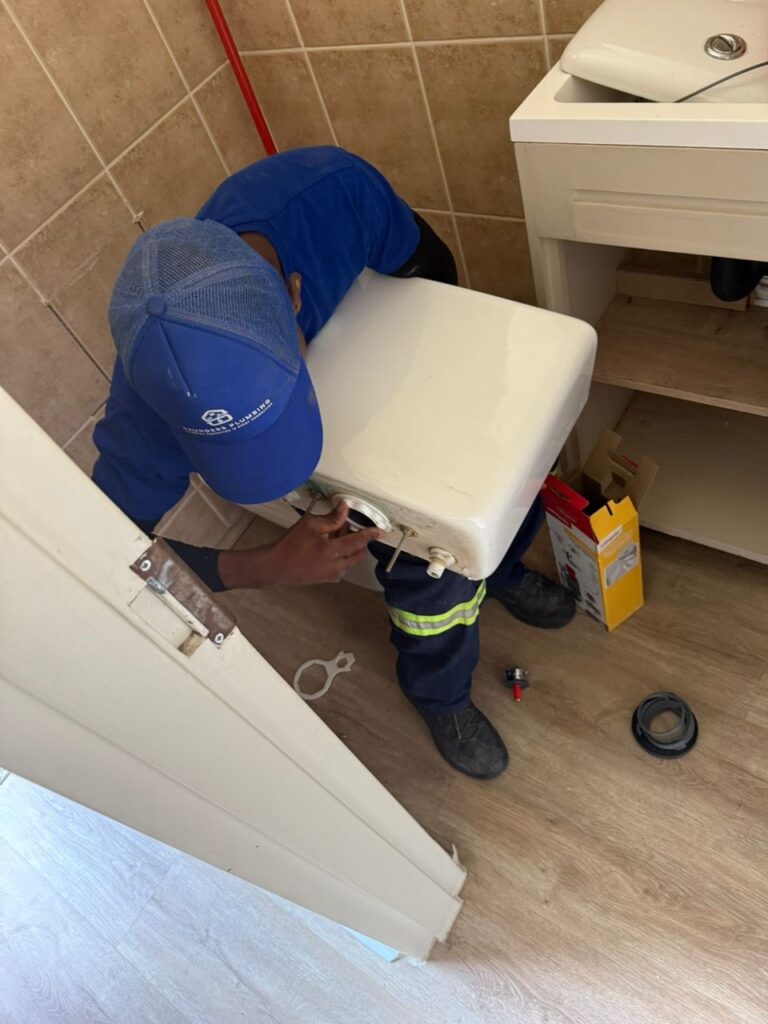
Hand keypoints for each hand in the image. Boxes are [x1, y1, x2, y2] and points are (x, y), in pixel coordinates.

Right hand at [216, 502, 382, 588]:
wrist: (275, 567)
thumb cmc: (291, 544)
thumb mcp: (311, 525)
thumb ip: (331, 518)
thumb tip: (345, 508)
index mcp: (334, 552)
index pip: (358, 541)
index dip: (370, 534)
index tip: (381, 531)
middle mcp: (337, 566)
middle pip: (357, 553)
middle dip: (356, 540)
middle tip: (344, 526)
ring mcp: (332, 574)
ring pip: (349, 560)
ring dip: (347, 548)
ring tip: (332, 535)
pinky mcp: (326, 579)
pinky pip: (340, 565)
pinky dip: (340, 555)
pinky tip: (327, 547)